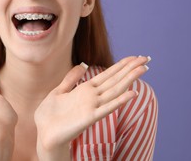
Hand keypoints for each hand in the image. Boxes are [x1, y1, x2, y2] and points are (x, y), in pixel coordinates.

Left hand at [34, 56, 149, 158]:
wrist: (44, 133)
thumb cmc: (50, 115)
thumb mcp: (59, 91)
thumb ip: (71, 79)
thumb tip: (83, 65)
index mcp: (86, 89)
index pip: (108, 74)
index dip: (122, 65)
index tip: (135, 56)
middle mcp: (92, 97)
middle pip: (115, 79)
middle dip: (130, 68)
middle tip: (146, 57)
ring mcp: (92, 107)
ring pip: (115, 90)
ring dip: (129, 79)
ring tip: (143, 69)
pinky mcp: (89, 118)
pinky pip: (107, 108)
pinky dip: (119, 101)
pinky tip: (132, 94)